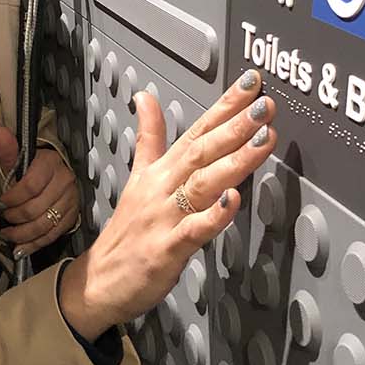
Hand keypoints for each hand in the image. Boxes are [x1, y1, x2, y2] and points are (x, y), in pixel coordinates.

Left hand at [0, 126, 79, 257]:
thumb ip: (9, 150)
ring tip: (7, 235)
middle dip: (15, 218)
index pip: (31, 186)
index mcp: (51, 164)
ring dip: (22, 234)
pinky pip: (52, 235)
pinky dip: (34, 244)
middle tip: (3, 219)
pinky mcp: (71, 217)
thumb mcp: (21, 158)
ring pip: (44, 225)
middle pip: (36, 208)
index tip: (1, 203)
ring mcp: (70, 201)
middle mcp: (65, 182)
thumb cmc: (33, 167)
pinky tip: (20, 248)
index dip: (13, 198)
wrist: (56, 174)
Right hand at [60, 71, 276, 340]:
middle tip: (265, 105)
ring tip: (265, 138)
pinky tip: (234, 199)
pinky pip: (194, 230)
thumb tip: (145, 97)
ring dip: (235, 160)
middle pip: (202, 152)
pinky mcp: (166, 249)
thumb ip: (149, 137)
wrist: (99, 281)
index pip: (196, 131)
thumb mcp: (137, 177)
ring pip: (202, 184)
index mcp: (160, 171)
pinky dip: (215, 215)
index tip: (252, 83)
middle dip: (235, 126)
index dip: (224, 107)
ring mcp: (164, 218)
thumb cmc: (126, 232)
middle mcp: (163, 188)